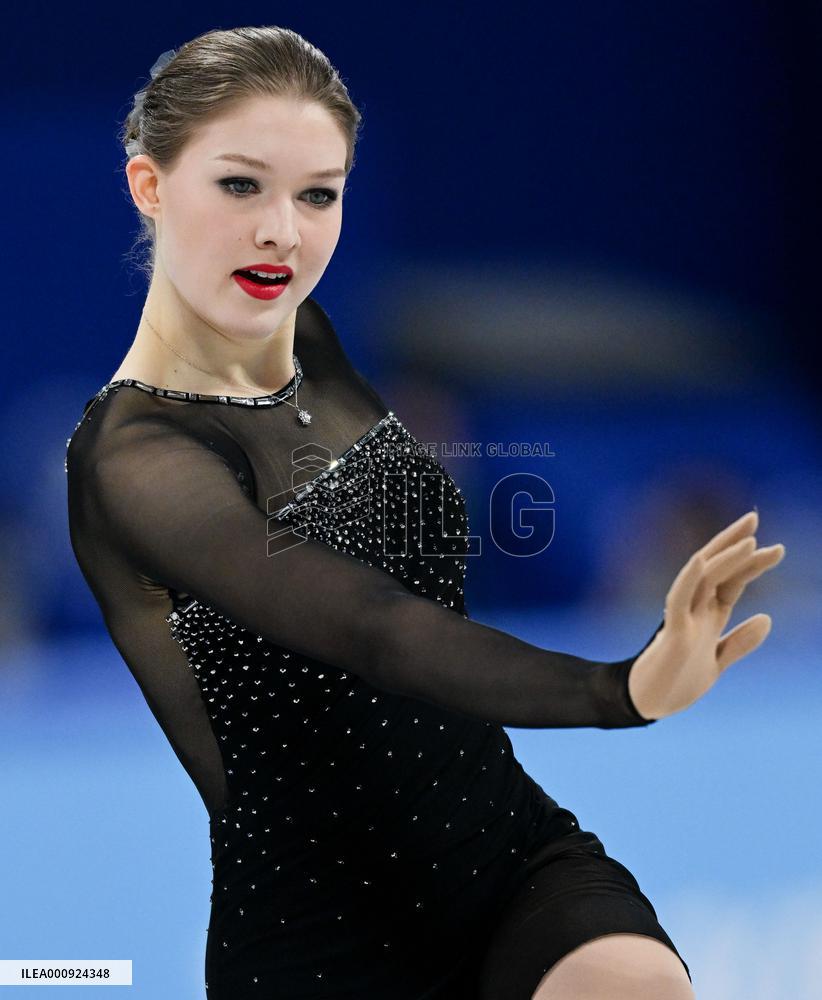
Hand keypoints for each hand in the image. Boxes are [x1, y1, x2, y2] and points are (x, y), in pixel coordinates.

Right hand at [628, 509, 785, 720]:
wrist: (647, 706)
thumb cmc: (676, 684)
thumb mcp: (716, 663)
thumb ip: (739, 642)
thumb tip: (768, 618)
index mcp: (706, 617)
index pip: (730, 581)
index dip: (750, 563)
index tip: (775, 546)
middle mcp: (694, 611)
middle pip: (716, 569)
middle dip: (735, 543)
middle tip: (754, 516)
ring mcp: (682, 618)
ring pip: (702, 578)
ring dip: (724, 557)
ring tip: (749, 539)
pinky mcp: (671, 633)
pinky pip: (678, 599)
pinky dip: (689, 578)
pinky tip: (700, 560)